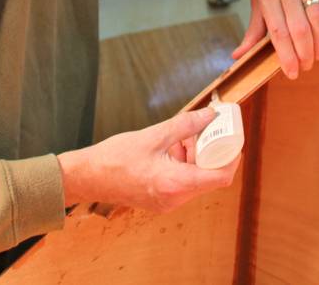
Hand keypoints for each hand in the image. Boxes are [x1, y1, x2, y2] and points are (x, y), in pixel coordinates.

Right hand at [57, 108, 240, 212]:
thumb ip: (186, 125)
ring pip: (197, 179)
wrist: (86, 177)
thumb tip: (211, 115)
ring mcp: (168, 202)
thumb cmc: (114, 157)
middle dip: (212, 153)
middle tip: (208, 131)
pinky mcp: (161, 200)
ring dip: (196, 158)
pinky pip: (183, 183)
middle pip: (210, 177)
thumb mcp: (154, 135)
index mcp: (175, 183)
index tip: (233, 140)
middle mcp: (175, 199)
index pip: (220, 177)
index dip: (232, 158)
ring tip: (183, 137)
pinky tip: (172, 148)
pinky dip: (184, 165)